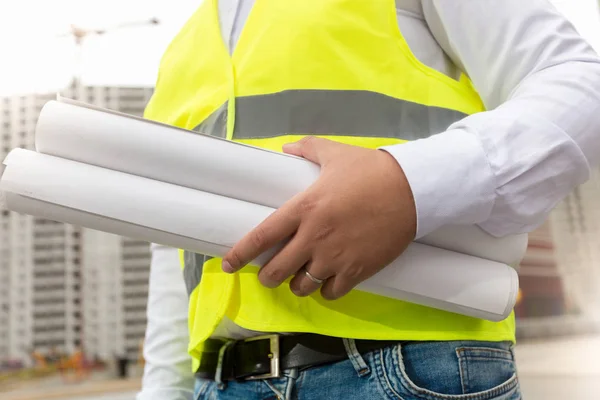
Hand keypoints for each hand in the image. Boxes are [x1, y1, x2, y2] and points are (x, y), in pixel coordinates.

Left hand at [222, 137, 416, 299]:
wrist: (412, 190)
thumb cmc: (371, 170)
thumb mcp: (336, 153)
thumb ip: (307, 149)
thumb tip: (286, 148)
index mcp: (304, 209)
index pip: (262, 237)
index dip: (240, 254)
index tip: (228, 264)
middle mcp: (314, 238)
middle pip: (276, 271)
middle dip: (267, 276)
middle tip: (269, 273)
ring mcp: (335, 258)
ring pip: (301, 286)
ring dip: (295, 284)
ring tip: (300, 276)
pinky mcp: (356, 271)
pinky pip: (330, 293)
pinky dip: (324, 290)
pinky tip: (327, 281)